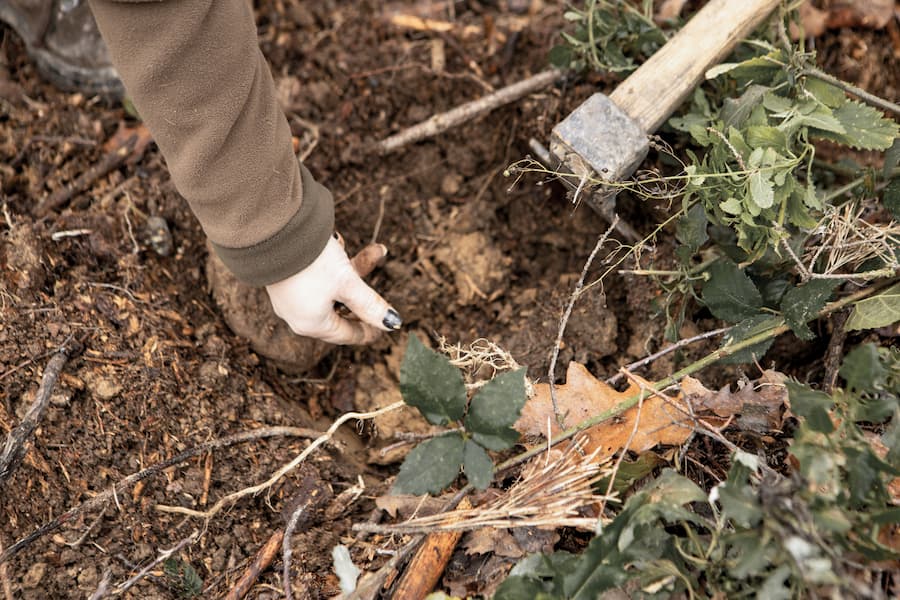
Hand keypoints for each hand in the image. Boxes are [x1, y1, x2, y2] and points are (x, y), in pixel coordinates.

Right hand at [265, 234, 400, 344]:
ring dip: (356, 271)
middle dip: (366, 292)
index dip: (370, 330)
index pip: (347, 334)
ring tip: (377, 251)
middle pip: (342, 309)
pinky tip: (342, 245)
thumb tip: (393, 324)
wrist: (271, 229)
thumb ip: (370, 305)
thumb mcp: (347, 283)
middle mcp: (297, 315)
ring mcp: (289, 297)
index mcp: (312, 324)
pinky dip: (336, 266)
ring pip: (332, 289)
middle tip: (385, 287)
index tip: (385, 325)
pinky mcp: (284, 277)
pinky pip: (317, 278)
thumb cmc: (311, 261)